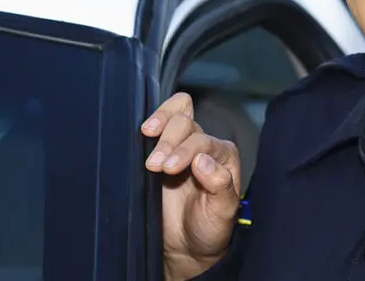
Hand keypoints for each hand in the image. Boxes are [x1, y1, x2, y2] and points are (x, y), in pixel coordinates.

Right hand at [141, 92, 241, 280]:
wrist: (188, 246)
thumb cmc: (210, 228)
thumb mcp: (223, 212)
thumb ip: (220, 185)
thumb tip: (202, 160)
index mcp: (222, 156)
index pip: (202, 140)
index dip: (185, 150)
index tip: (169, 169)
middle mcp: (204, 146)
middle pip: (185, 123)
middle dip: (168, 141)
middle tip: (154, 166)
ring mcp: (182, 147)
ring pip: (174, 117)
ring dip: (159, 126)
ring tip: (146, 146)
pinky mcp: (162, 152)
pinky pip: (159, 126)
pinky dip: (151, 125)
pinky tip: (142, 136)